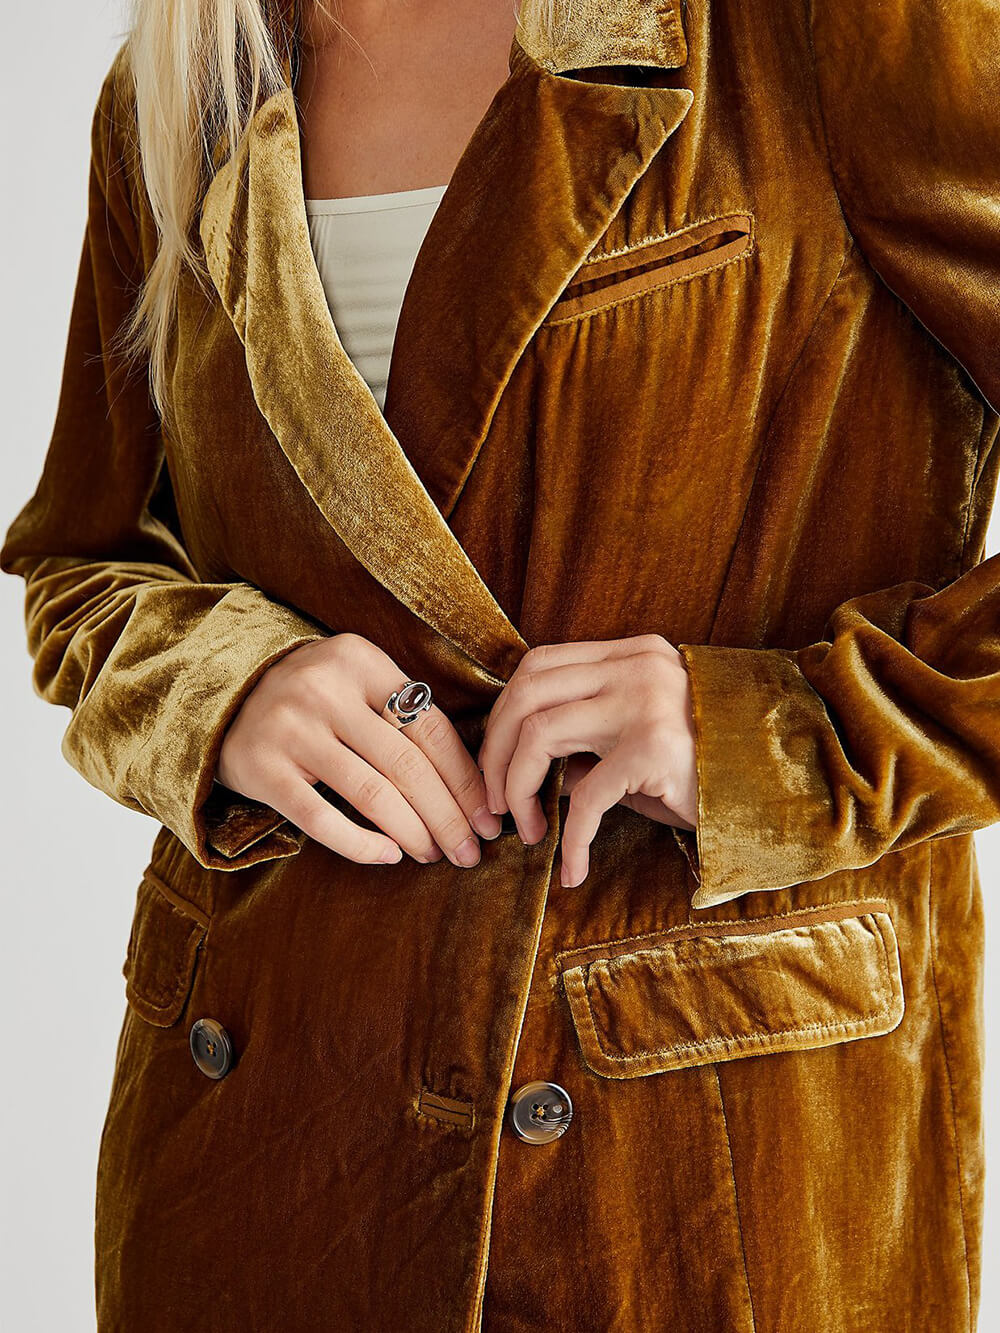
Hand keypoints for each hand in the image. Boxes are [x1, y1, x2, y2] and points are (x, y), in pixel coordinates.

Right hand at [217, 633, 500, 865]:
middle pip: (408, 765)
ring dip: (414, 833)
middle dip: (448, 816)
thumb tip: (471, 783)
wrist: (222, 697)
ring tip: (434, 856)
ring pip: (372, 794)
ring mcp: (291, 728)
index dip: (466, 780)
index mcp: (361, 661)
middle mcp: (326, 689)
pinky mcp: (263, 769)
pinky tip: (389, 856)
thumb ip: (404, 712)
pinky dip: (362, 844)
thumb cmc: (312, 698)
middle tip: (470, 852)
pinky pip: (322, 819)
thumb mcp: (356, 681)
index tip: (490, 819)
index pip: (432, 728)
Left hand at [476, 635, 696, 887]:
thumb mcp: (640, 744)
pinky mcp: (654, 749)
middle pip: (526, 693)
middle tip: (494, 805)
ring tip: (528, 832)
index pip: (538, 666)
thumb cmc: (710, 770)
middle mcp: (635, 667)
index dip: (502, 716)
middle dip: (494, 753)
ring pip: (540, 734)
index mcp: (631, 654)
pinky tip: (572, 869)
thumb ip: (587, 743)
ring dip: (517, 789)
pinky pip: (588, 796)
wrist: (783, 788)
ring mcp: (645, 703)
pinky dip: (572, 839)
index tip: (495, 764)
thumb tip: (527, 769)